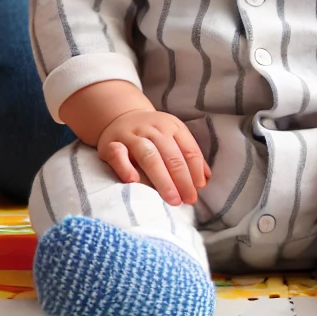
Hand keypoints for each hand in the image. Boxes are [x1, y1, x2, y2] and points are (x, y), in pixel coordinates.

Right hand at [96, 108, 210, 205]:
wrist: (120, 116)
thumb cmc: (152, 134)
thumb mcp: (173, 136)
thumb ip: (188, 155)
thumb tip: (206, 178)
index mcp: (172, 126)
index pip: (188, 149)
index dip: (195, 170)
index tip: (198, 189)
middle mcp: (153, 129)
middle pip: (171, 155)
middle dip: (182, 179)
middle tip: (188, 199)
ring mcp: (132, 135)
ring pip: (149, 156)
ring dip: (162, 179)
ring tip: (172, 198)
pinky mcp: (111, 143)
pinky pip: (117, 154)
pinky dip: (125, 167)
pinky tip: (133, 181)